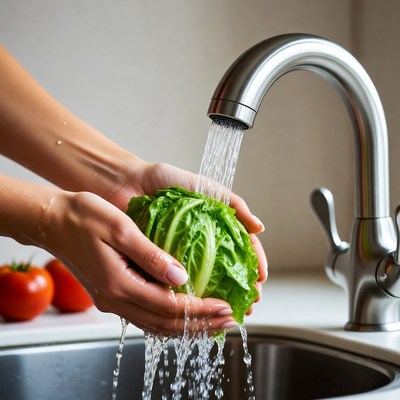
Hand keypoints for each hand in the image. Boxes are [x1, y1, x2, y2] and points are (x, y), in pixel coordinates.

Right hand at [37, 190, 235, 335]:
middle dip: (200, 325)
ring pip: (156, 325)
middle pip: (166, 324)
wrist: (52, 221)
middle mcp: (116, 300)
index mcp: (120, 285)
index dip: (201, 310)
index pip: (170, 307)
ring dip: (187, 326)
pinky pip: (145, 316)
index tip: (226, 306)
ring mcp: (112, 300)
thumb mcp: (121, 229)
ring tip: (213, 322)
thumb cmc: (83, 218)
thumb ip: (151, 256)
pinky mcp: (111, 294)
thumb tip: (181, 278)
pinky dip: (169, 319)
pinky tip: (183, 313)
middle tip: (229, 321)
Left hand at [106, 161, 267, 311]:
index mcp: (213, 226)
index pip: (241, 248)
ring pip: (203, 284)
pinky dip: (187, 298)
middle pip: (227, 271)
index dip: (253, 264)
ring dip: (217, 300)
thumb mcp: (203, 187)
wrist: (126, 182)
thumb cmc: (163, 180)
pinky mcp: (157, 263)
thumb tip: (259, 227)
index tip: (260, 279)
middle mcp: (198, 243)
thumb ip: (232, 203)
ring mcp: (178, 255)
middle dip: (241, 289)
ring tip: (228, 313)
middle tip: (250, 304)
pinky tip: (197, 309)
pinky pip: (175, 284)